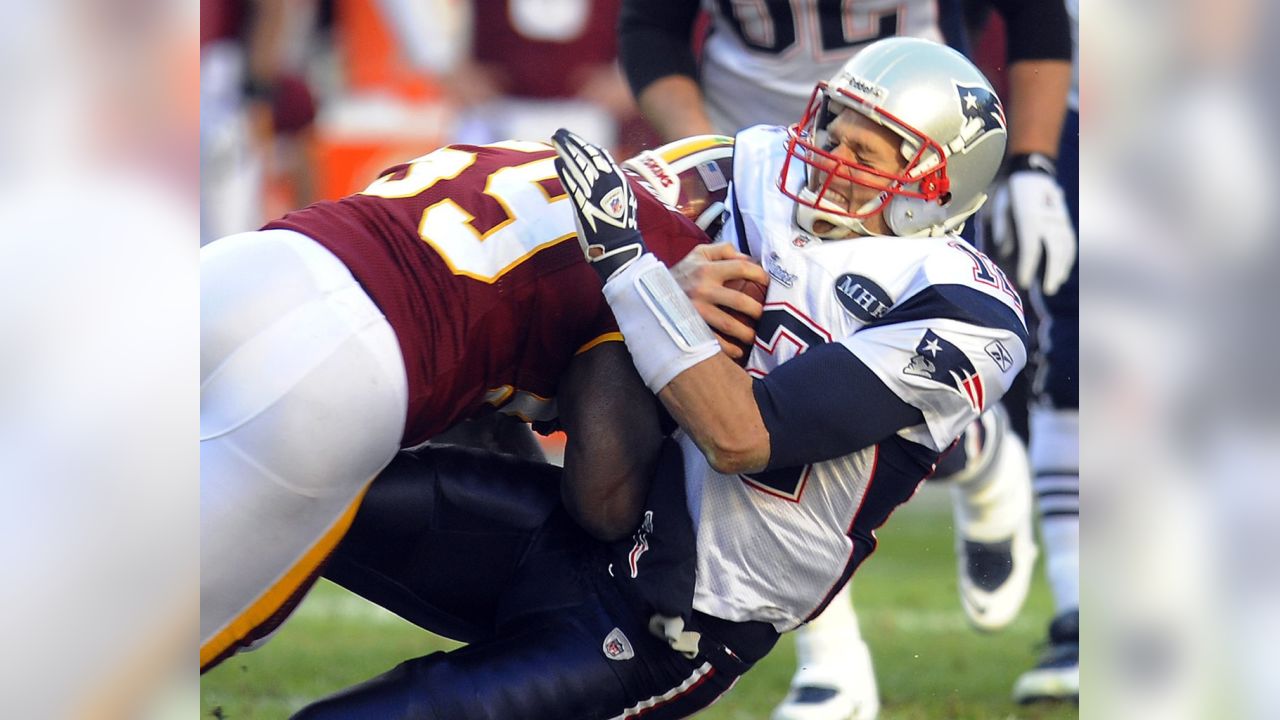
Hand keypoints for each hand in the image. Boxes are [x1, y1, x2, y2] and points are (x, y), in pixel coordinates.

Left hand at [551, 128, 644, 281]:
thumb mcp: (622, 202)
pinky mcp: (586, 205)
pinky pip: (574, 185)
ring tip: (555, 140)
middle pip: (588, 156)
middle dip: (573, 142)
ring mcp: (597, 193)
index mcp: (619, 181)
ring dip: (566, 151)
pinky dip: (566, 173)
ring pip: (580, 166)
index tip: (573, 138)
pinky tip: (557, 163)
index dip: (585, 145)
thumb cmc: (620, 229)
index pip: (601, 156)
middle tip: (560, 132)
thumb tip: (605, 178)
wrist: (621, 248)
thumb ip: (612, 188)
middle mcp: (609, 183)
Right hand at [671, 244, 769, 359]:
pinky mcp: (689, 327)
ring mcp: (695, 310)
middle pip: (741, 301)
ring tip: (755, 337)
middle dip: (758, 311)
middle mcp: (702, 289)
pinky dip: (729, 349)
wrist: (645, 293)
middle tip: (766, 316)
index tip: (769, 285)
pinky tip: (738, 351)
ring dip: (748, 334)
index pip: (742, 268)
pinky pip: (714, 342)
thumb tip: (749, 259)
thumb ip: (723, 250)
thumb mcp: (697, 254)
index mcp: (706, 268)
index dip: (761, 275)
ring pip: (730, 325)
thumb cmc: (680, 274)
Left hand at [989, 154, 1075, 294]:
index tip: (1024, 283)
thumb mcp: (999, 204)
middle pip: (1054, 249)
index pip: (1030, 247)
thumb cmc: (1009, 188)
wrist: (1031, 167)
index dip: (1028, 267)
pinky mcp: (1063, 218)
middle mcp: (1047, 217)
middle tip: (1047, 291)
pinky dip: (1068, 256)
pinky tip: (1064, 270)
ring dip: (1062, 267)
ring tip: (1055, 284)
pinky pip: (1070, 240)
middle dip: (1051, 272)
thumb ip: (1002, 226)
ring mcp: (1058, 218)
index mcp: (1029, 215)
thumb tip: (1004, 250)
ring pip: (1065, 246)